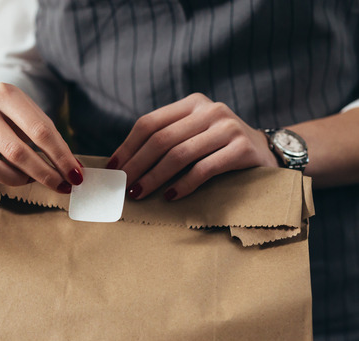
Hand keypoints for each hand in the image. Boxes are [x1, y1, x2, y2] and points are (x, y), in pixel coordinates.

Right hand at [0, 83, 83, 193]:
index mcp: (5, 94)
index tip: (75, 175)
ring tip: (28, 178)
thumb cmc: (17, 117)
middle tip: (60, 185)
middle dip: (43, 173)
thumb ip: (52, 140)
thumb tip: (73, 171)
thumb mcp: (35, 117)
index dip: (60, 157)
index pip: (40, 131)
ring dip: (15, 179)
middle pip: (16, 151)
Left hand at [108, 93, 278, 200]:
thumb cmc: (219, 149)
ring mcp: (228, 127)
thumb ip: (166, 140)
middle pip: (161, 139)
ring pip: (180, 154)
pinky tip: (170, 197)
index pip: (150, 123)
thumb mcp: (193, 134)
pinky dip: (183, 185)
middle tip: (124, 186)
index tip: (113, 167)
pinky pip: (204, 169)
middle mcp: (210, 110)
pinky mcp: (242, 149)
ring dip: (155, 177)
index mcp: (192, 103)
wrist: (267, 153)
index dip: (128, 146)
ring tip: (139, 194)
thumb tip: (122, 165)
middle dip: (137, 165)